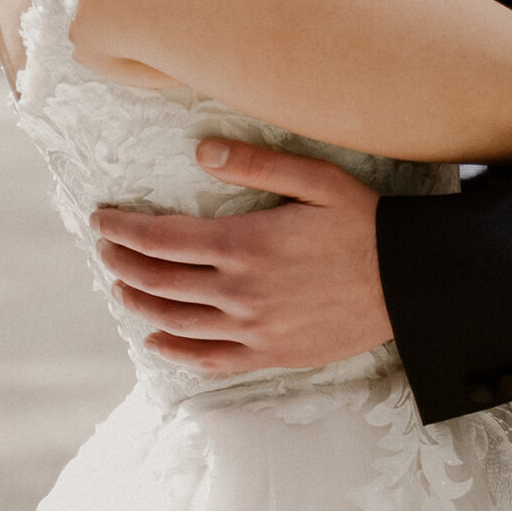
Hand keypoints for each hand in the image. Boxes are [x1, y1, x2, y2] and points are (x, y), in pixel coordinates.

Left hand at [91, 141, 391, 374]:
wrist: (409, 283)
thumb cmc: (365, 223)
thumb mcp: (317, 179)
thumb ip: (255, 164)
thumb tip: (200, 151)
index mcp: (245, 244)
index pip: (162, 239)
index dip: (124, 230)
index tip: (102, 220)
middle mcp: (240, 291)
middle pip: (160, 281)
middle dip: (122, 263)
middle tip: (105, 249)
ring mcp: (254, 329)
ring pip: (176, 320)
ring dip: (139, 303)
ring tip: (121, 288)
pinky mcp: (272, 354)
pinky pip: (211, 359)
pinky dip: (176, 350)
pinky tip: (157, 339)